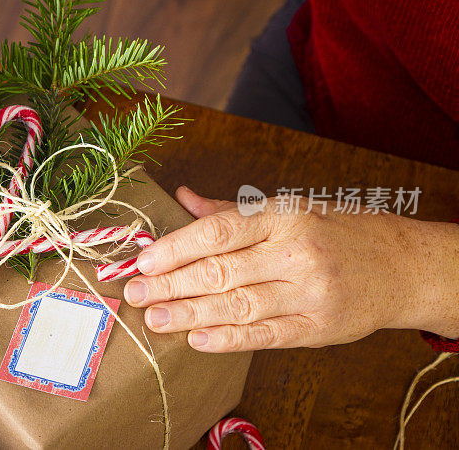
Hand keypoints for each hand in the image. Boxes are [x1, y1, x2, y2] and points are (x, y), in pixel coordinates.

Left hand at [124, 186, 458, 351]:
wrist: (402, 266)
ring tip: (154, 318)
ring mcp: (309, 292)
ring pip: (238, 306)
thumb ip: (231, 210)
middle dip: (171, 284)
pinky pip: (266, 336)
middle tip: (134, 294)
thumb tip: (182, 197)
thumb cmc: (338, 231)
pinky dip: (228, 338)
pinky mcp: (319, 328)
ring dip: (189, 314)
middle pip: (221, 271)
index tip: (142, 261)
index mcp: (284, 216)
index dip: (175, 248)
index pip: (218, 232)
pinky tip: (196, 338)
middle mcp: (296, 253)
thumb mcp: (289, 207)